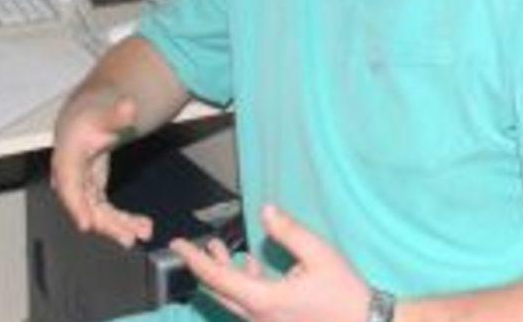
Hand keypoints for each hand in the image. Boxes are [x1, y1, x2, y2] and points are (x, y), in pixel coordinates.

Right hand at [50, 94, 152, 246]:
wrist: (87, 118)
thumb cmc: (92, 115)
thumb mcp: (107, 110)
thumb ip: (118, 113)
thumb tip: (128, 106)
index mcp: (68, 157)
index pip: (70, 186)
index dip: (77, 206)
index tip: (86, 225)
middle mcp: (70, 177)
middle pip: (85, 206)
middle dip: (106, 224)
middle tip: (128, 237)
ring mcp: (81, 187)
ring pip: (96, 213)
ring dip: (119, 225)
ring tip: (143, 232)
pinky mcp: (91, 192)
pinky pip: (105, 211)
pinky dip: (122, 219)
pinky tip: (140, 225)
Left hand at [171, 205, 370, 321]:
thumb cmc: (345, 294)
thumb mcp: (319, 255)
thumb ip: (289, 232)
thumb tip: (265, 210)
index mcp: (264, 301)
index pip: (216, 279)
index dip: (194, 259)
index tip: (178, 244)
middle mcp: (258, 317)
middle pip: (219, 291)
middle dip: (203, 266)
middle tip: (189, 246)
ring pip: (233, 298)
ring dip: (223, 273)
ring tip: (216, 249)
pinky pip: (249, 304)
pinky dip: (243, 283)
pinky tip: (251, 265)